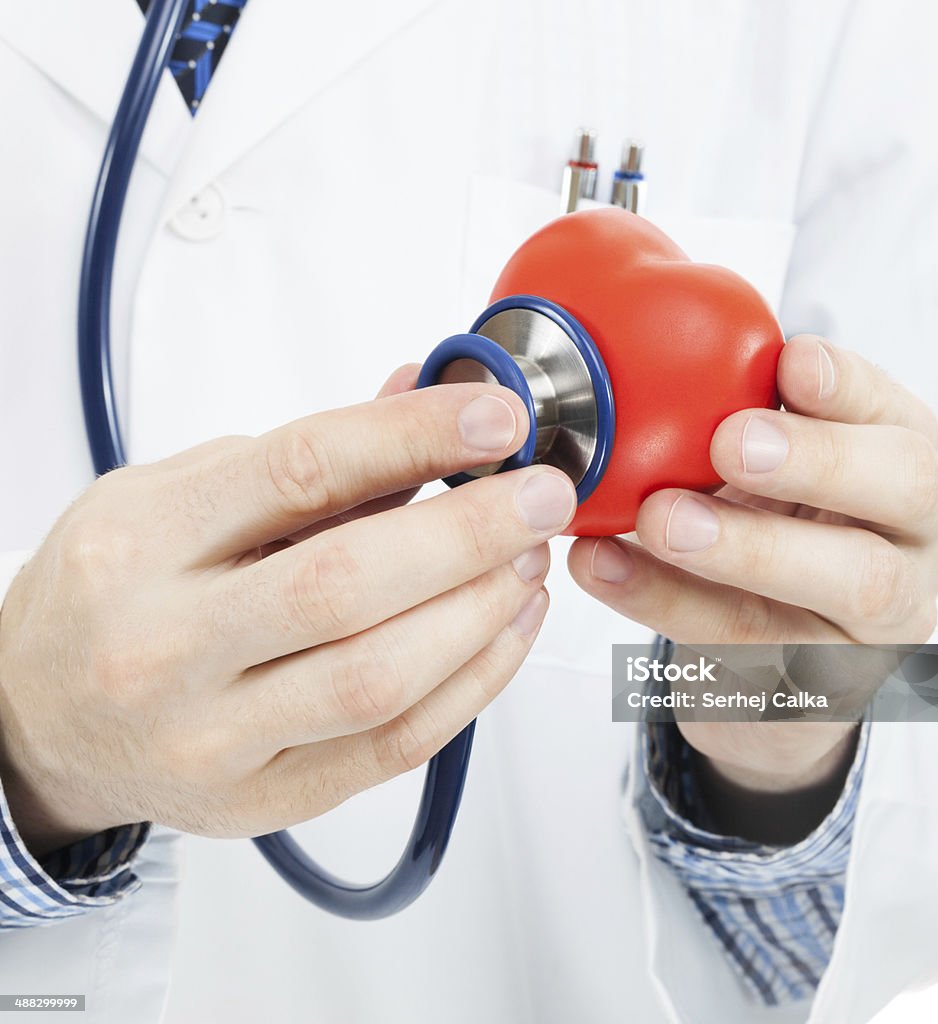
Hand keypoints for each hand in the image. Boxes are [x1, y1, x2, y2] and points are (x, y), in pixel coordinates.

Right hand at [0, 367, 576, 854]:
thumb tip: (418, 395)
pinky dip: (471, 685)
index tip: (495, 417)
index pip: (300, 472)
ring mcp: (213, 737)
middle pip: (348, 584)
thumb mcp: (178, 494)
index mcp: (143, 543)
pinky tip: (505, 630)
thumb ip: (305, 457)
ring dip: (480, 612)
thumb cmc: (115, 591)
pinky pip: (393, 746)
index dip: (412, 436)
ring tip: (528, 559)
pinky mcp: (264, 798)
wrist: (39, 716)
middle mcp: (167, 646)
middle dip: (468, 533)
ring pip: (380, 679)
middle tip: (540, 495)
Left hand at [568, 336, 937, 836]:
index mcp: (900, 462)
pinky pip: (751, 642)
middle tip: (731, 443)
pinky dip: (666, 601)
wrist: (771, 661)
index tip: (789, 362)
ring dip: (745, 546)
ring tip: (658, 519)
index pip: (898, 413)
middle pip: (904, 489)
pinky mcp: (830, 679)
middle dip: (816, 459)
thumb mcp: (765, 476)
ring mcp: (886, 616)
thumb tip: (652, 377)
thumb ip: (740, 427)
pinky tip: (603, 566)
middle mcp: (916, 535)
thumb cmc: (767, 536)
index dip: (849, 386)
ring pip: (849, 581)